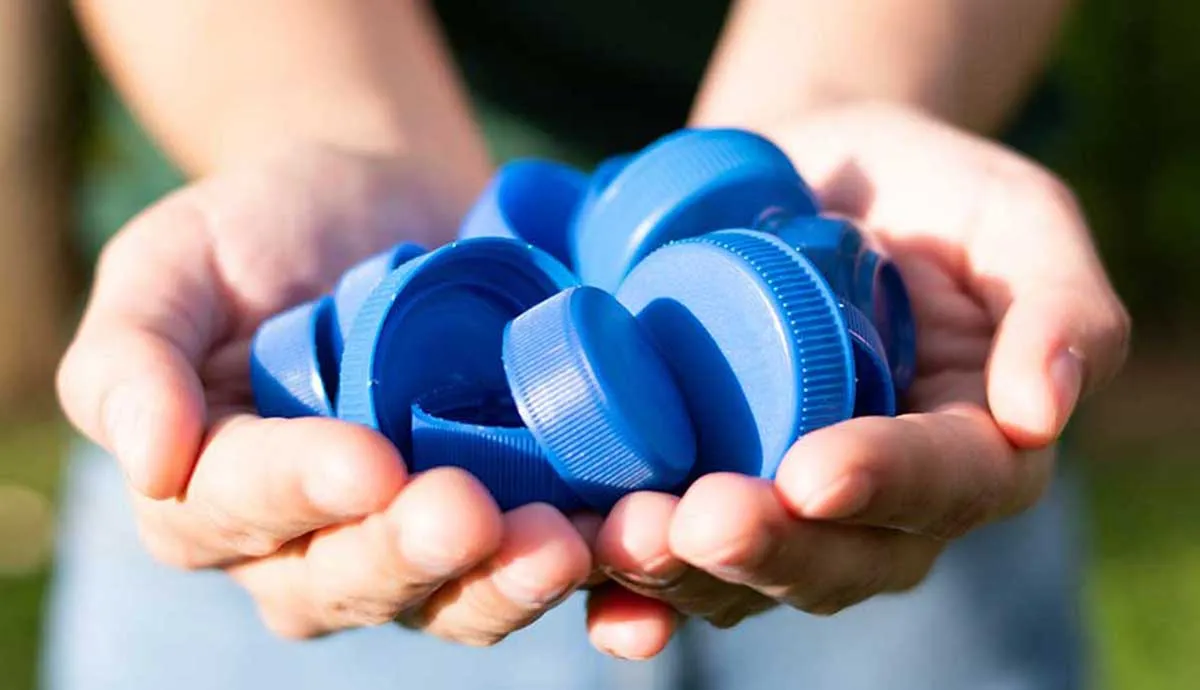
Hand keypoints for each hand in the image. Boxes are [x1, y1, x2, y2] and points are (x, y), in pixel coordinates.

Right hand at [56, 145, 593, 643]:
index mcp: (215, 493)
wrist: (381, 201)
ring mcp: (416, 540)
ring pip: (454, 597)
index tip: (365, 462)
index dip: (300, 493)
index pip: (242, 510)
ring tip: (566, 540)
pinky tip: (629, 541)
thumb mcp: (172, 264)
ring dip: (510, 581)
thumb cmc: (262, 230)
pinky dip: (594, 575)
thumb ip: (132, 358)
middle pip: (353, 580)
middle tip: (472, 513)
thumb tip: (147, 462)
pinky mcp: (506, 516)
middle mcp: (313, 544)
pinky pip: (539, 563)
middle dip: (413, 553)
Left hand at [587, 103, 1130, 658]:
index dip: (884, 487)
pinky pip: (677, 560)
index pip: (944, 487)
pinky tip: (590, 570)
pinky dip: (631, 585)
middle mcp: (880, 503)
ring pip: (747, 579)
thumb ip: (1058, 301)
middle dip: (769, 549)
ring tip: (624, 536)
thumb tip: (1045, 411)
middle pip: (838, 560)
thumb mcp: (1011, 215)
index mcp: (970, 447)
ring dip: (684, 573)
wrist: (807, 175)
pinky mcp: (707, 488)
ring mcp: (787, 506)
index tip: (813, 471)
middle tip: (701, 519)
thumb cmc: (921, 189)